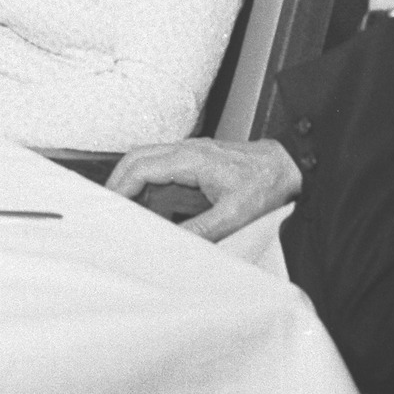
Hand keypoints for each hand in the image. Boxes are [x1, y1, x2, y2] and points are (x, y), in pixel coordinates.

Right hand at [106, 139, 302, 242]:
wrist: (288, 167)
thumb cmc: (265, 186)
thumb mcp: (235, 215)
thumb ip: (202, 229)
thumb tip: (172, 242)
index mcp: (191, 159)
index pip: (142, 166)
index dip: (121, 186)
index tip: (109, 206)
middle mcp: (185, 150)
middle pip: (137, 157)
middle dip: (118, 181)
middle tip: (106, 208)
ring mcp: (189, 153)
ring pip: (147, 159)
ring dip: (131, 181)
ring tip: (122, 209)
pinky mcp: (195, 160)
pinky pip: (161, 166)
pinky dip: (146, 182)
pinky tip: (146, 204)